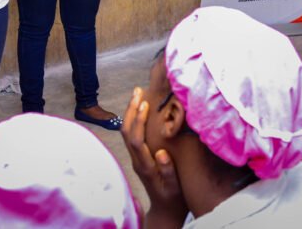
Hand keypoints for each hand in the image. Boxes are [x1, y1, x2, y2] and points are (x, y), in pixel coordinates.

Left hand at [121, 88, 186, 225]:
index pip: (136, 140)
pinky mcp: (139, 157)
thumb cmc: (173, 198)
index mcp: (145, 167)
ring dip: (130, 112)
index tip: (145, 105)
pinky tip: (141, 109)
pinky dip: (134, 119)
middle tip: (138, 91)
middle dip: (131, 110)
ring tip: (137, 94)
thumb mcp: (174, 186)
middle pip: (127, 132)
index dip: (139, 121)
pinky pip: (132, 135)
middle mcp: (137, 161)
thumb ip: (168, 171)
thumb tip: (161, 153)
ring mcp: (136, 158)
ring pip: (127, 132)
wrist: (165, 210)